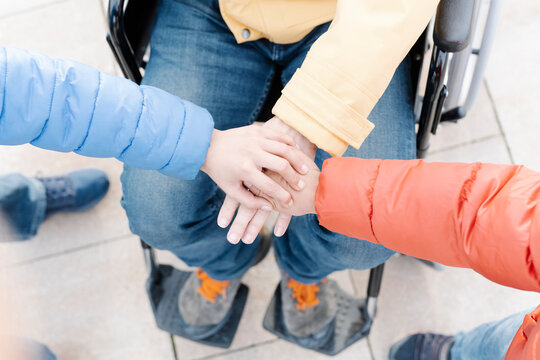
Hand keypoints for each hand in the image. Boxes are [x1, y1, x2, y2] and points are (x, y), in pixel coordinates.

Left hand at [217, 117, 317, 243]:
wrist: (207, 145)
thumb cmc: (221, 171)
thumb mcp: (231, 189)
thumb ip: (250, 201)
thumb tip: (269, 208)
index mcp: (244, 169)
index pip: (269, 185)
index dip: (282, 196)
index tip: (290, 202)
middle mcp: (251, 152)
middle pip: (281, 165)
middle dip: (294, 177)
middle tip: (301, 185)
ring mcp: (255, 139)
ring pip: (283, 148)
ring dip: (296, 160)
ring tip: (305, 170)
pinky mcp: (257, 130)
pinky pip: (278, 135)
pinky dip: (289, 143)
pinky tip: (297, 152)